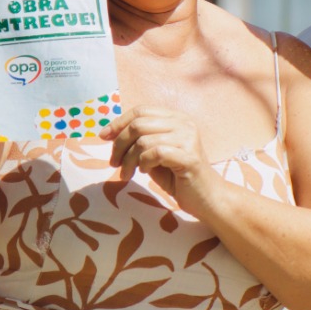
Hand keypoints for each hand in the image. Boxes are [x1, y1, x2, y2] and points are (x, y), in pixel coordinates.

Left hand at [102, 106, 219, 210]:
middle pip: (139, 124)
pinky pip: (155, 153)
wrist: (207, 198)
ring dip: (129, 159)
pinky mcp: (189, 157)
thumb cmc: (179, 178)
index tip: (104, 137)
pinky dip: (144, 163)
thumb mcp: (154, 155)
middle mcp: (184, 124)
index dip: (119, 122)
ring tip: (127, 173)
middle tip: (114, 163)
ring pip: (143, 140)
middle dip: (119, 144)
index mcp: (177, 118)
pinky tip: (145, 172)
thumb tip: (110, 133)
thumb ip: (139, 141)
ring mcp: (188, 139)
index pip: (141, 111)